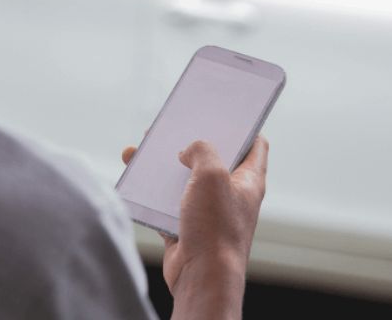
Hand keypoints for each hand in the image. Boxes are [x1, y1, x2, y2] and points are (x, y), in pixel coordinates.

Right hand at [121, 136, 268, 295]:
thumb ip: (202, 151)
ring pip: (185, 180)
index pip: (256, 145)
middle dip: (191, 142)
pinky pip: (166, 203)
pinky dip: (151, 191)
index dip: (243, 126)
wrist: (201, 277)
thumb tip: (188, 150)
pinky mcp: (186, 227)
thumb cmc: (215, 228)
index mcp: (249, 180)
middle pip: (213, 159)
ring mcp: (208, 211)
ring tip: (142, 149)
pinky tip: (135, 178)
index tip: (224, 113)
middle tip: (173, 127)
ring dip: (164, 165)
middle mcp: (231, 194)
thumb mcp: (211, 175)